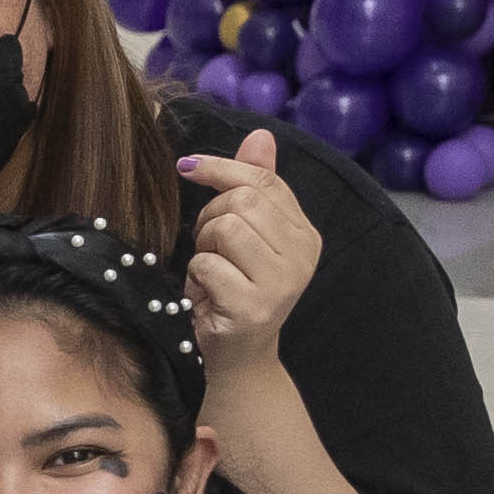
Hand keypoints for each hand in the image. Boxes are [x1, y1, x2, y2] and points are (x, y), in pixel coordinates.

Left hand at [180, 138, 318, 368]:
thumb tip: (260, 135)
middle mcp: (303, 256)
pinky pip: (207, 264)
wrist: (238, 358)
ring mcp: (282, 282)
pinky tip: (206, 295)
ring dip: (202, 247)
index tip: (188, 167)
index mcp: (305, 235)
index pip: (264, 180)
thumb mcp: (249, 237)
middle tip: (207, 247)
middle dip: (209, 219)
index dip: (221, 167)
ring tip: (210, 271)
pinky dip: (196, 276)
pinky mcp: (254, 306)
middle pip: (241, 200)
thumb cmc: (235, 290)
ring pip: (225, 228)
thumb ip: (256, 186)